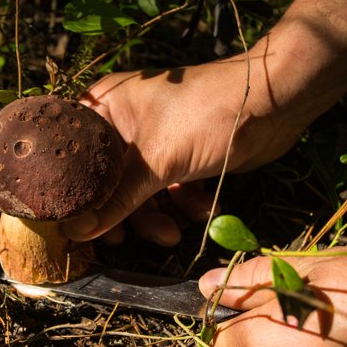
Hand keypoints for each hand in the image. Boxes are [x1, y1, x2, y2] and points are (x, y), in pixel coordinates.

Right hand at [62, 0, 346, 244]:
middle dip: (123, 214)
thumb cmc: (207, 115)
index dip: (73, 192)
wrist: (273, 104)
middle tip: (123, 242)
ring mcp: (155, 143)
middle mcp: (126, 125)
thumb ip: (116, 201)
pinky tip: (201, 209)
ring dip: (157, 217)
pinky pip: (167, 191)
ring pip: (140, 192)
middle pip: (107, 181)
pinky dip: (182, 204)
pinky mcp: (181, 159)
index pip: (73, 155)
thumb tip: (78, 233)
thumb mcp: (157, 161)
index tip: (76, 224)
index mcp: (107, 108)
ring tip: (174, 233)